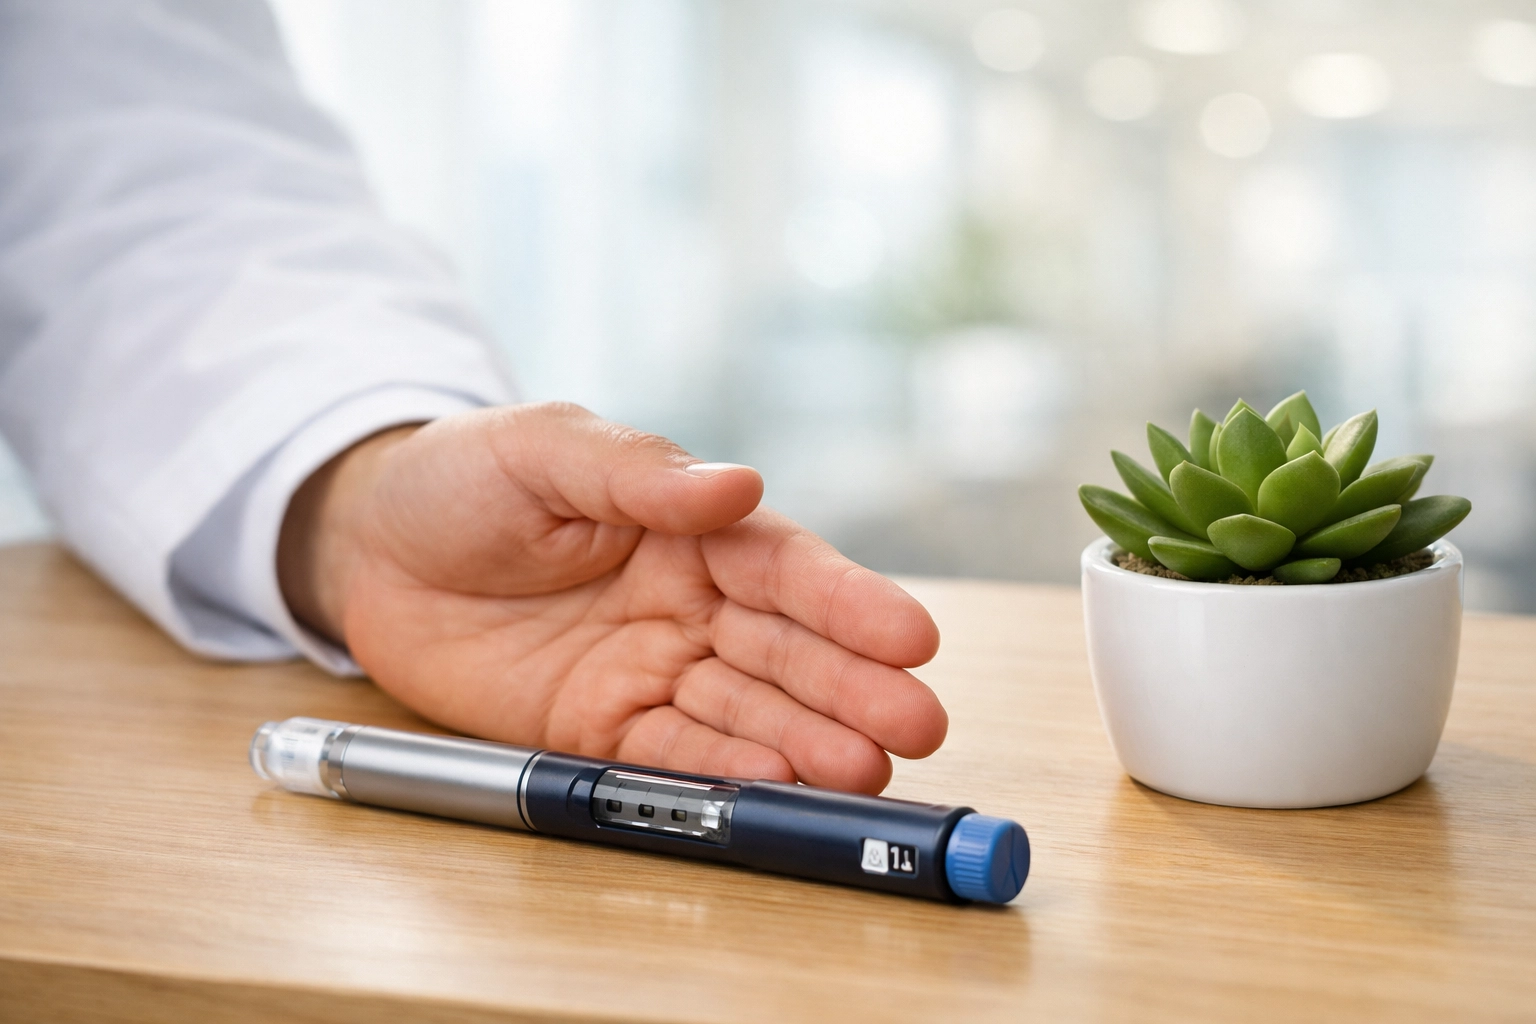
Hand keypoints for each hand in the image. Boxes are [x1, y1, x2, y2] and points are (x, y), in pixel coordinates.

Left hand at [277, 403, 945, 793]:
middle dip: (853, 689)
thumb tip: (738, 484)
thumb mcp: (545, 450)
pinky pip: (671, 758)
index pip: (785, 567)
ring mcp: (650, 671)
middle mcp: (689, 605)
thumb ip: (638, 473)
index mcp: (691, 529)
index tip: (911, 636)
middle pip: (786, 650)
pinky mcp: (599, 731)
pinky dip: (724, 775)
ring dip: (807, 744)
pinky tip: (777, 788)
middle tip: (918, 725)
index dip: (849, 601)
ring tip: (866, 774)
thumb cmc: (463, 478)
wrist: (369, 548)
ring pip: (745, 712)